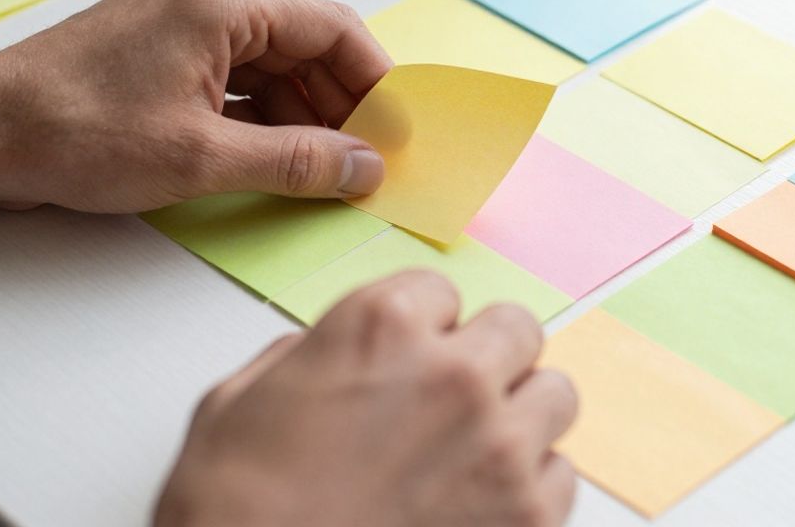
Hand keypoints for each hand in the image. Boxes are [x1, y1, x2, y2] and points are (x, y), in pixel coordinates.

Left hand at [0, 0, 391, 212]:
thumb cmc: (75, 133)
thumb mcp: (202, 158)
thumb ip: (297, 160)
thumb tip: (362, 168)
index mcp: (223, 1)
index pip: (333, 28)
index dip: (376, 81)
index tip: (397, 129)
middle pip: (305, 43)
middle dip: (341, 102)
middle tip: (366, 158)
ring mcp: (182, 19)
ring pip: (272, 62)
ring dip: (303, 112)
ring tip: (326, 167)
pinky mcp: (162, 47)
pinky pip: (236, 73)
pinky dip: (263, 112)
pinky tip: (278, 154)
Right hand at [154, 269, 578, 526]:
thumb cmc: (232, 514)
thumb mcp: (235, 404)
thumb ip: (305, 358)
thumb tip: (325, 355)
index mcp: (381, 325)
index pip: (443, 290)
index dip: (423, 328)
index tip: (410, 357)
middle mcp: (454, 372)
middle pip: (517, 329)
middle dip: (488, 358)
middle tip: (454, 399)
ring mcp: (499, 445)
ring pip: (555, 396)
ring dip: (520, 417)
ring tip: (475, 453)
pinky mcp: (526, 516)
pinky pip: (562, 476)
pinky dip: (530, 488)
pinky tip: (479, 507)